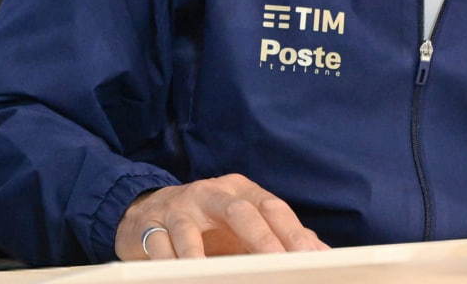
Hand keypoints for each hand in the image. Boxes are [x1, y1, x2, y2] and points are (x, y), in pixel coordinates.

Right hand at [115, 173, 329, 259]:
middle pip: (240, 211)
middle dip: (262, 239)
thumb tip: (321, 254)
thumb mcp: (241, 227)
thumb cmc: (205, 225)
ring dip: (203, 257)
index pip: (271, 206)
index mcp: (240, 190)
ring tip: (218, 277)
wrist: (145, 213)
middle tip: (279, 263)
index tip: (309, 255)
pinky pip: (159, 246)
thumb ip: (278, 237)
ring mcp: (178, 206)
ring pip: (192, 230)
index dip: (291, 231)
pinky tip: (183, 276)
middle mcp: (211, 192)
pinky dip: (171, 264)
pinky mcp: (149, 224)